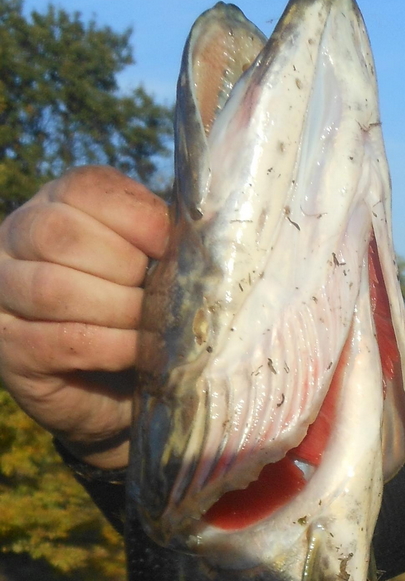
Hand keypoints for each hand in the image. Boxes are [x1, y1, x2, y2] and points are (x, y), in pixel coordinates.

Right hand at [0, 167, 169, 468]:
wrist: (117, 393)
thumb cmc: (139, 317)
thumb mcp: (153, 268)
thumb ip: (166, 242)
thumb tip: (209, 235)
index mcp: (57, 205)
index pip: (85, 187)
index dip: (138, 217)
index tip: (171, 248)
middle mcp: (16, 240)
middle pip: (59, 233)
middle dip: (123, 266)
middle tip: (157, 297)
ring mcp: (5, 295)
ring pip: (53, 287)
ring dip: (119, 310)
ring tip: (152, 328)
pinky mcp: (13, 349)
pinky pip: (63, 341)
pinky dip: (113, 347)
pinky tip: (138, 354)